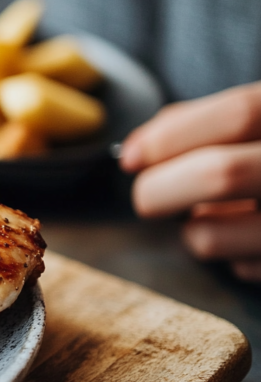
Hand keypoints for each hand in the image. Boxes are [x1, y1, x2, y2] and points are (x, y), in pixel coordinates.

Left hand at [120, 81, 260, 281]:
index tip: (131, 156)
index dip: (174, 134)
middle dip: (162, 188)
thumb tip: (139, 149)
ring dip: (195, 230)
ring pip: (217, 234)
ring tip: (210, 219)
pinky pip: (249, 269)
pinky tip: (253, 241)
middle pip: (222, 173)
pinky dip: (235, 256)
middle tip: (148, 196)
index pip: (242, 112)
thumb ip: (213, 121)